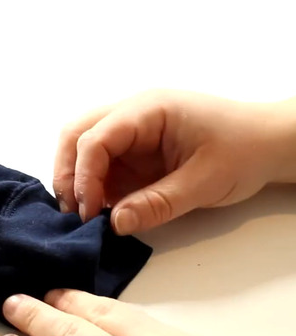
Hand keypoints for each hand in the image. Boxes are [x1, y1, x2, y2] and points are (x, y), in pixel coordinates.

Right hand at [53, 89, 295, 234]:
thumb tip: (115, 225)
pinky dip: (90, 186)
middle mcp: (130, 114)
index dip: (83, 176)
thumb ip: (158, 204)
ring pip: (80, 146)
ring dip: (74, 178)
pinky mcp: (132, 151)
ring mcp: (129, 132)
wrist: (269, 142)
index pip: (95, 137)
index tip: (89, 213)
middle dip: (66, 173)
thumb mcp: (204, 182)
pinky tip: (97, 210)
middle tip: (72, 212)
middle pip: (75, 133)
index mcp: (147, 110)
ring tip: (81, 213)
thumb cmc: (243, 150)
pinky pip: (98, 164)